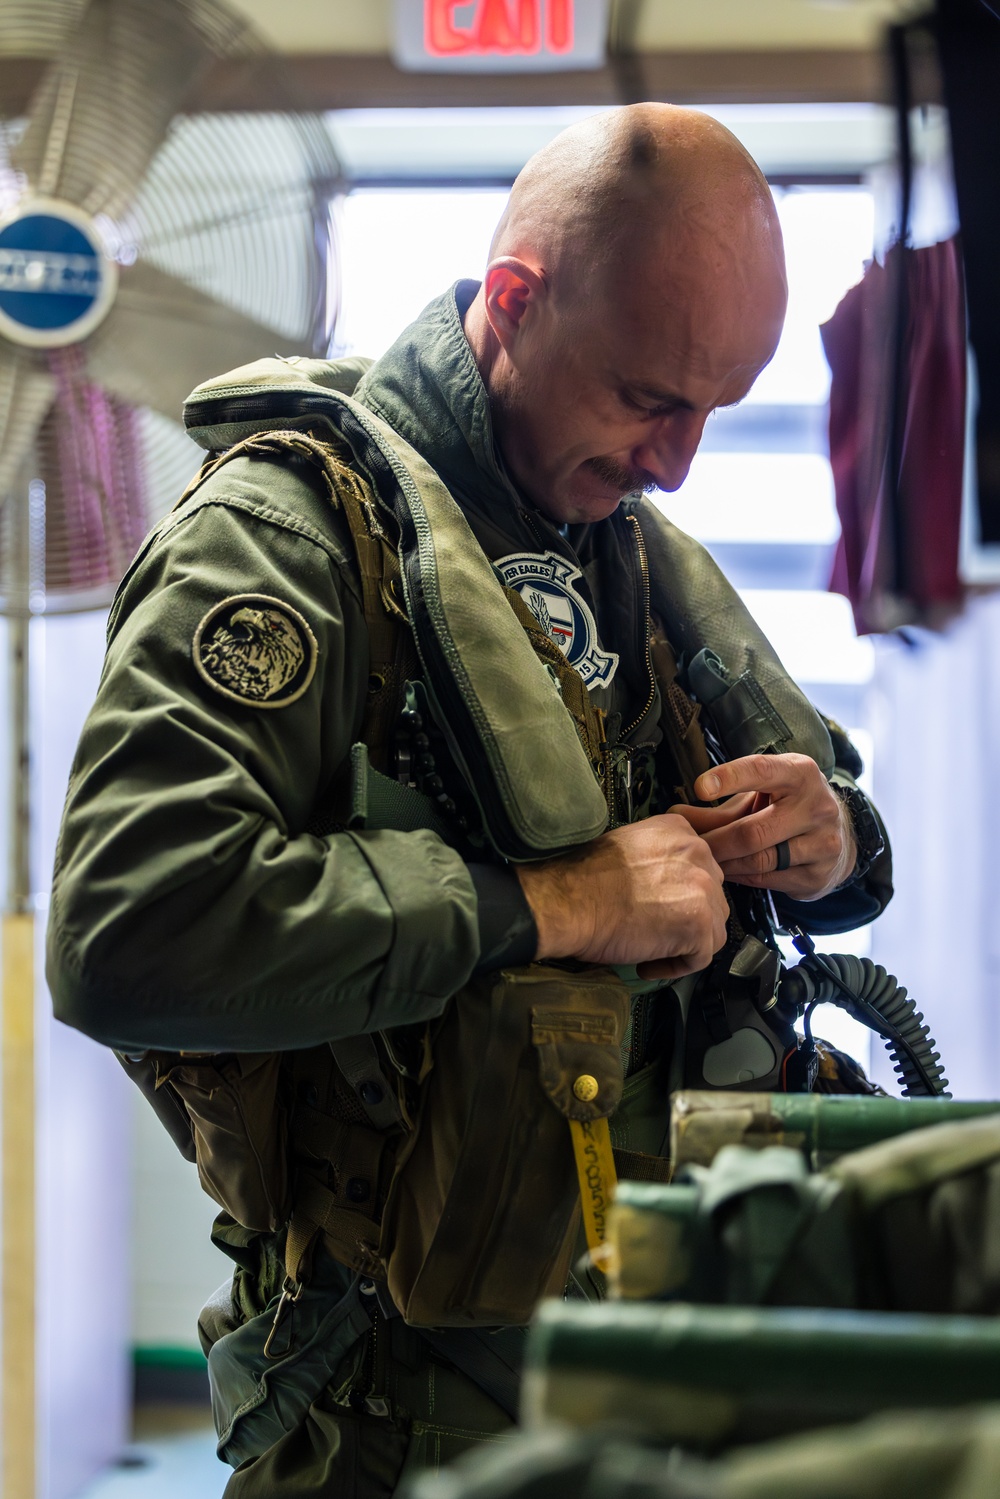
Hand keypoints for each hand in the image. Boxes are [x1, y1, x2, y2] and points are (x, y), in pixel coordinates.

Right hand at [515, 813, 728, 981]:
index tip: (661, 908)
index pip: (701, 868)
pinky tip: (648, 963)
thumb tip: (667, 885)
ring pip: (713, 928)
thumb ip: (659, 858)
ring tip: (652, 950)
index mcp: (680, 830)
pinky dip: (675, 966)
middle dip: (689, 918)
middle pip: (713, 896)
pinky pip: (701, 957)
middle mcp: (698, 853)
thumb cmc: (584, 878)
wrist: (568, 901)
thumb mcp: (630, 846)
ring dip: (686, 943)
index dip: (683, 894)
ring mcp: (703, 888)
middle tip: (658, 931)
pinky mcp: (699, 924)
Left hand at [670, 754, 856, 899]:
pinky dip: (740, 877)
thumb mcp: (760, 796)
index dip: (729, 778)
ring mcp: (823, 843)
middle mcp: (817, 806)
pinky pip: (768, 879)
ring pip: (759, 860)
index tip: (700, 787)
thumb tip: (674, 817)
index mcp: (800, 773)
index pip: (762, 770)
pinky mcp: (819, 875)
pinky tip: (726, 872)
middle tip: (688, 846)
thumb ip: (720, 806)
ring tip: (702, 860)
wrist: (838, 837)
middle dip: (714, 841)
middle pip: (753, 831)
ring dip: (724, 863)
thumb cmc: (788, 807)